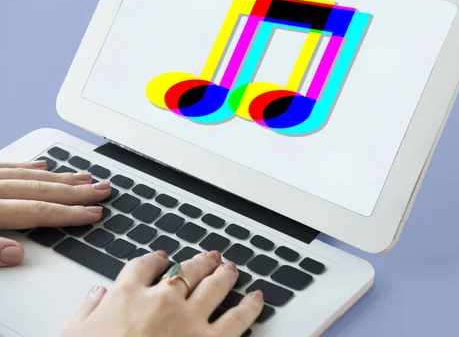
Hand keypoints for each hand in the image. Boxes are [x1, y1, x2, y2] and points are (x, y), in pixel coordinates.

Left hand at [0, 161, 110, 266]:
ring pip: (28, 175)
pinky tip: (43, 166)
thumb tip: (16, 253)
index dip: (68, 213)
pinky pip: (7, 165)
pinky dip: (28, 167)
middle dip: (76, 192)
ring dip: (59, 178)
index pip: (37, 212)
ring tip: (84, 178)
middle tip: (101, 190)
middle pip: (40, 190)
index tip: (93, 213)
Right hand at [63, 250, 263, 336]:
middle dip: (201, 261)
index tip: (162, 258)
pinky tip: (257, 299)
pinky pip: (237, 319)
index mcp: (127, 295)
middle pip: (187, 269)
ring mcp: (189, 320)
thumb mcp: (74, 334)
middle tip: (210, 257)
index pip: (145, 266)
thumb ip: (87, 310)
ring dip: (225, 273)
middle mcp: (162, 300)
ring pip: (215, 285)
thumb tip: (97, 294)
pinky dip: (250, 307)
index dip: (156, 259)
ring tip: (231, 267)